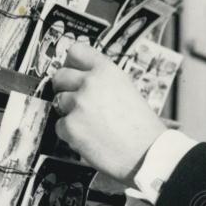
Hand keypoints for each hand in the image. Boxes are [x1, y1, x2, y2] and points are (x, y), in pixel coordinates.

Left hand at [51, 42, 166, 182]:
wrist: (147, 154)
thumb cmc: (143, 128)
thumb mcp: (128, 90)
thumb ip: (104, 81)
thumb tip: (82, 79)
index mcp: (107, 71)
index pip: (75, 51)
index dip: (71, 62)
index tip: (72, 69)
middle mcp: (91, 83)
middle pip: (60, 75)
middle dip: (65, 88)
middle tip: (78, 102)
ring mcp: (78, 104)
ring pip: (58, 102)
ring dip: (69, 112)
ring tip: (90, 124)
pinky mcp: (70, 126)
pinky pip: (59, 126)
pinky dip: (70, 133)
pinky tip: (89, 137)